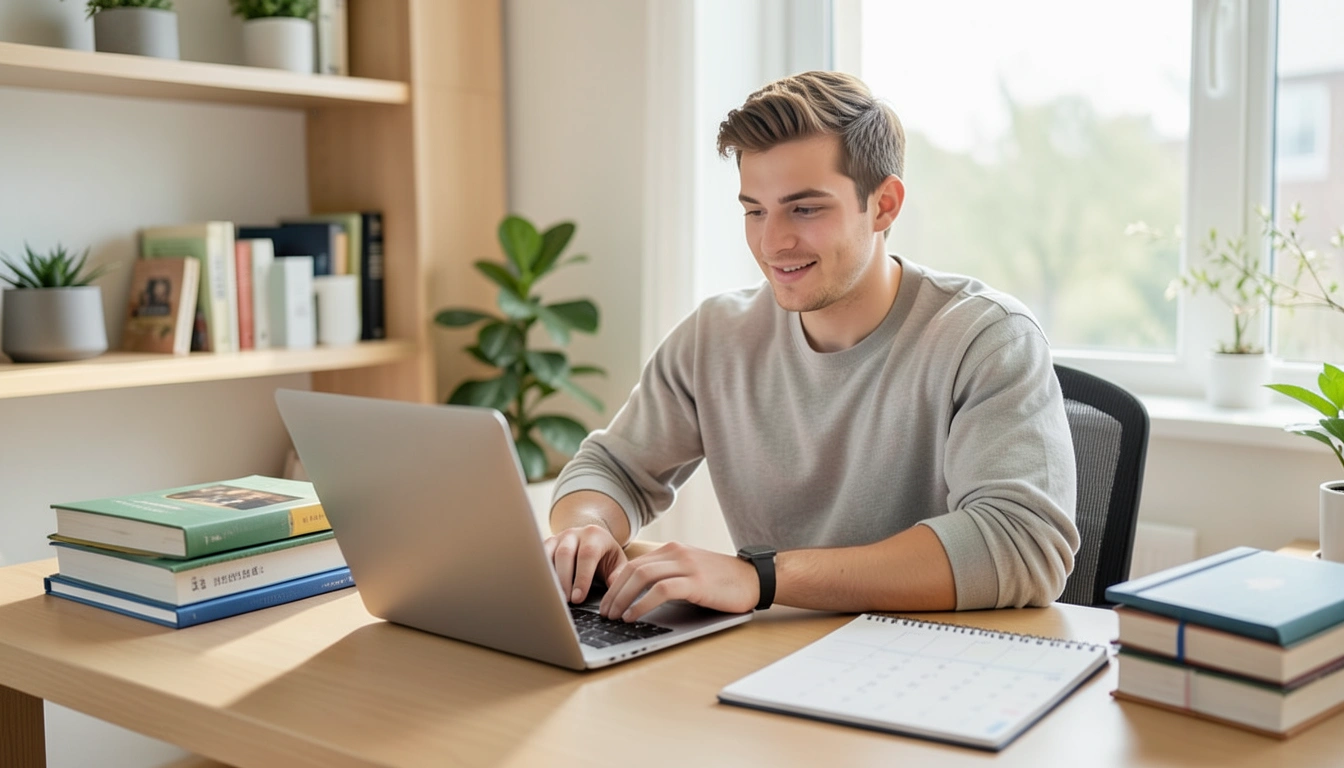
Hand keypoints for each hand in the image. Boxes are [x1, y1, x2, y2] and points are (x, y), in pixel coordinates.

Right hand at [543, 524, 627, 603]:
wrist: (594, 542)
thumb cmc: (606, 556)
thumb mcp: (617, 563)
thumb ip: (618, 575)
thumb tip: (614, 587)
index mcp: (594, 535)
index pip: (587, 555)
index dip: (582, 578)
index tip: (578, 598)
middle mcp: (574, 533)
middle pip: (565, 553)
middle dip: (564, 580)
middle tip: (565, 600)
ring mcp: (558, 538)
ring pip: (549, 554)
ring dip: (550, 577)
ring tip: (553, 596)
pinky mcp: (547, 545)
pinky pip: (539, 557)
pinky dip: (540, 573)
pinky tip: (543, 588)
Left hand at [599, 541, 757, 621]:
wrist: (755, 579)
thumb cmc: (723, 581)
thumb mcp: (690, 572)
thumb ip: (668, 576)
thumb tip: (638, 595)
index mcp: (672, 550)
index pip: (634, 564)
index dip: (615, 584)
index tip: (606, 602)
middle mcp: (676, 553)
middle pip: (633, 570)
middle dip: (614, 592)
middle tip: (604, 612)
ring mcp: (686, 566)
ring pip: (642, 577)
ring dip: (623, 598)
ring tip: (615, 616)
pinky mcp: (696, 582)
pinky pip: (661, 590)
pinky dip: (642, 603)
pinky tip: (634, 615)